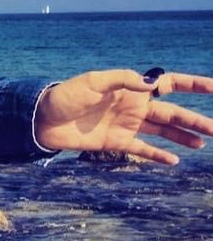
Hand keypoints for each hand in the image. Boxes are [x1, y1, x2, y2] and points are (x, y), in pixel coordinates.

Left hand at [35, 69, 212, 164]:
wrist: (42, 120)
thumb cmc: (65, 96)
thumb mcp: (91, 82)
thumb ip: (121, 79)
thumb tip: (150, 82)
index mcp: (131, 88)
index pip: (169, 84)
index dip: (194, 84)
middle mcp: (133, 106)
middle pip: (172, 112)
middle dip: (196, 119)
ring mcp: (126, 125)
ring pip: (163, 131)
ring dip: (183, 136)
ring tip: (203, 142)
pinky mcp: (115, 142)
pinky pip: (142, 149)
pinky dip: (158, 155)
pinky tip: (174, 161)